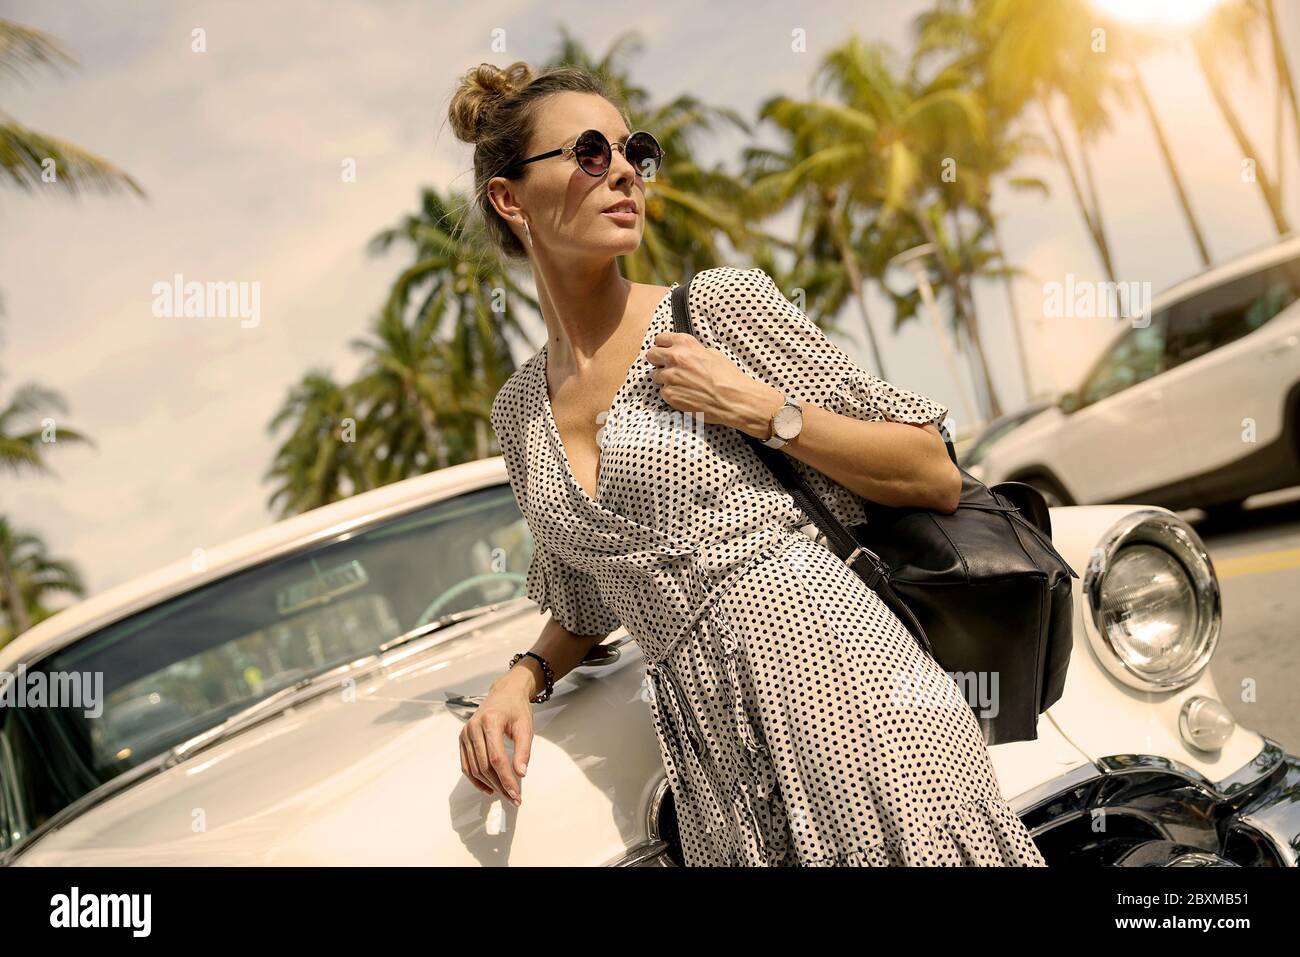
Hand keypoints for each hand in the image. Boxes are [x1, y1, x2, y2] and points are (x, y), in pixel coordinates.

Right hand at [460, 684, 532, 805]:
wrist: (504, 693)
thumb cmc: (516, 709)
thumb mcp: (525, 727)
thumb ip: (523, 751)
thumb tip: (520, 774)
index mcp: (490, 722)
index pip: (496, 758)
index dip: (506, 778)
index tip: (515, 794)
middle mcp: (473, 727)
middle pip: (484, 765)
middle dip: (499, 785)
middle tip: (513, 798)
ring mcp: (465, 733)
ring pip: (474, 768)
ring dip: (489, 785)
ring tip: (504, 794)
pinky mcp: (462, 739)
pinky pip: (466, 765)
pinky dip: (476, 779)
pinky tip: (488, 787)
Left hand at [643, 331, 781, 434]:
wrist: (733, 399)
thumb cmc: (728, 377)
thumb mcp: (712, 353)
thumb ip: (693, 351)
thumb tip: (684, 353)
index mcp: (685, 344)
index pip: (660, 339)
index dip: (663, 345)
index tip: (665, 350)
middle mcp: (674, 357)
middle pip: (651, 355)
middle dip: (658, 360)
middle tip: (667, 367)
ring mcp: (670, 377)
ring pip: (656, 375)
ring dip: (665, 379)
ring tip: (682, 384)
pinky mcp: (669, 394)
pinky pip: (663, 392)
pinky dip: (671, 393)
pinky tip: (685, 394)